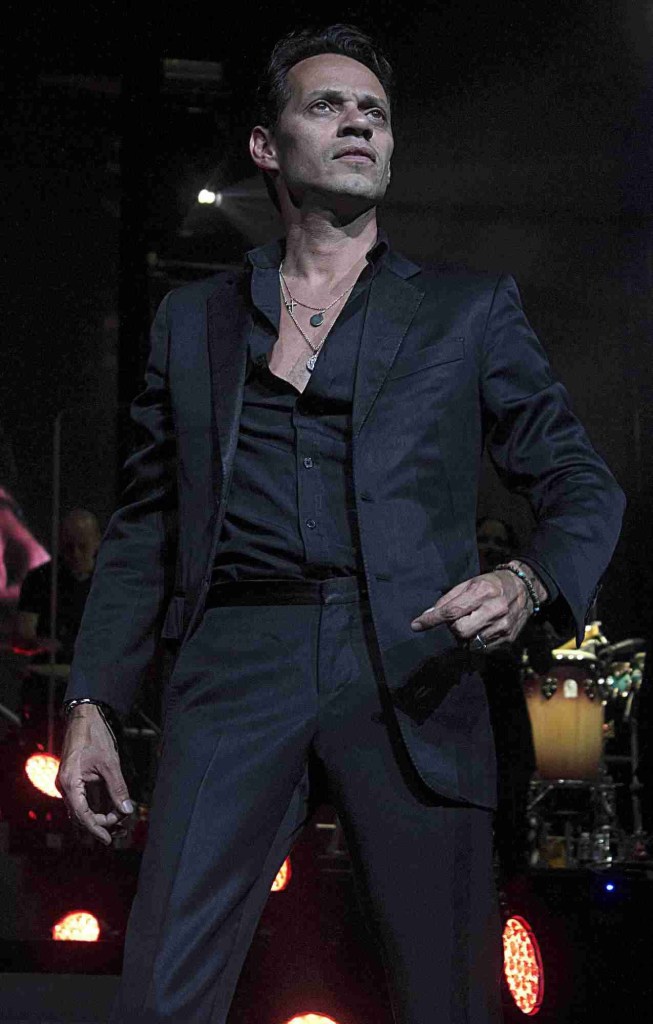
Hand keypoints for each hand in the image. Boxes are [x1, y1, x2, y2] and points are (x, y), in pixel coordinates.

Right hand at [56, 704, 133, 845]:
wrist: (84, 716)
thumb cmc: (94, 736)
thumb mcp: (109, 763)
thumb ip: (118, 788)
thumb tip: (127, 810)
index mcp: (69, 783)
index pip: (82, 815)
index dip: (96, 829)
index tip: (108, 840)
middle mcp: (66, 786)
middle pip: (82, 815)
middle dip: (101, 823)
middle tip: (122, 827)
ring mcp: (70, 784)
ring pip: (84, 808)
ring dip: (101, 816)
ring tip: (120, 822)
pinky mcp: (76, 780)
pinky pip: (86, 799)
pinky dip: (99, 805)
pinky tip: (114, 810)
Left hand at [410, 566, 543, 647]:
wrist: (524, 588)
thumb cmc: (491, 584)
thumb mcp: (469, 584)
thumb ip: (448, 600)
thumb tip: (427, 615)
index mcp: (483, 591)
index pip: (452, 611)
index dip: (431, 620)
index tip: (416, 625)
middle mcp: (495, 609)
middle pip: (460, 631)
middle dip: (453, 628)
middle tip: (457, 620)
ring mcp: (503, 626)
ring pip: (470, 643)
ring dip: (464, 636)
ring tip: (472, 623)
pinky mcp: (508, 638)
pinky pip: (482, 648)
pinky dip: (476, 641)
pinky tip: (482, 629)